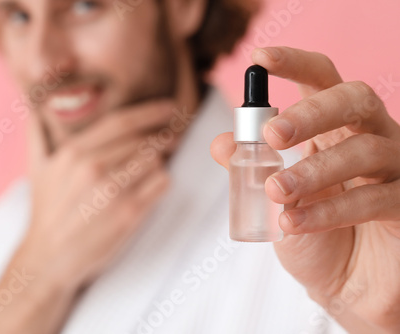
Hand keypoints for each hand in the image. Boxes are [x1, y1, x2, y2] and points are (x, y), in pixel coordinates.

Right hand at [0, 100, 175, 333]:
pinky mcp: (128, 213)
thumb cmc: (47, 212)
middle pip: (143, 140)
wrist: (48, 258)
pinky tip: (155, 186)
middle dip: (164, 137)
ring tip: (157, 167)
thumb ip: (36, 136)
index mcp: (74, 152)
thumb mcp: (36, 171)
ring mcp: (111, 191)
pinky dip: (163, 181)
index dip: (150, 112)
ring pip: (154, 159)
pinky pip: (161, 184)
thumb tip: (34, 110)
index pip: (121, 122)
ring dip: (161, 161)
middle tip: (174, 138)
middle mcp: (93, 167)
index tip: (169, 108)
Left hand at [211, 46, 399, 332]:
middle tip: (273, 134)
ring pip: (364, 151)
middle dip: (312, 112)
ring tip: (277, 193)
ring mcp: (394, 169)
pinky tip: (293, 224)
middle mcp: (369, 137)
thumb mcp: (275, 198)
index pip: (323, 80)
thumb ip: (251, 167)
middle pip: (354, 99)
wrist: (343, 284)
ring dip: (313, 171)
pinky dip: (328, 211)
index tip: (261, 58)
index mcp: (334, 128)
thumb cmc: (312, 232)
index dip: (296, 64)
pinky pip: (374, 200)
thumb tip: (221, 142)